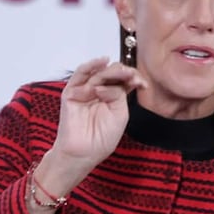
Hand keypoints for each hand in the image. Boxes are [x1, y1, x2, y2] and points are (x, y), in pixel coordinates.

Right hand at [31, 58, 146, 202]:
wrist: (84, 153)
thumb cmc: (102, 138)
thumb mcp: (120, 114)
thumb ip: (118, 95)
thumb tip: (108, 83)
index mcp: (112, 96)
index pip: (122, 80)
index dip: (133, 78)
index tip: (142, 84)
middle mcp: (99, 90)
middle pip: (111, 73)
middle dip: (124, 73)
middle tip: (133, 77)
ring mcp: (85, 90)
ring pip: (98, 72)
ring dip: (112, 70)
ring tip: (123, 72)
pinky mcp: (71, 92)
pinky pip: (80, 74)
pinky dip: (90, 66)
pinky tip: (102, 61)